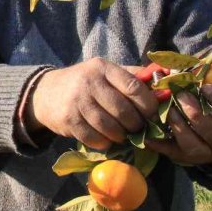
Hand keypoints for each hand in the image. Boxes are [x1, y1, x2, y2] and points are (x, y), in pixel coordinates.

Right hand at [28, 58, 159, 149]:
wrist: (45, 93)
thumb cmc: (85, 83)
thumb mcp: (106, 72)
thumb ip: (133, 76)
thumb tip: (166, 78)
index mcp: (103, 68)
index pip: (134, 87)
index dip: (149, 105)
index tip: (153, 114)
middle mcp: (89, 82)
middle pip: (124, 110)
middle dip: (136, 124)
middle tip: (138, 129)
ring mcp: (77, 101)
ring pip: (110, 126)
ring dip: (121, 136)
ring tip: (123, 135)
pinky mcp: (69, 120)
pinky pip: (94, 138)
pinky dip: (105, 143)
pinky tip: (106, 139)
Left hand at [145, 84, 211, 164]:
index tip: (205, 86)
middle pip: (208, 129)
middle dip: (192, 110)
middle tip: (180, 94)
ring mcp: (206, 152)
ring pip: (191, 144)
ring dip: (177, 125)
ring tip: (167, 109)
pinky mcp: (186, 157)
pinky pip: (171, 152)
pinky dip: (158, 143)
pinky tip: (147, 133)